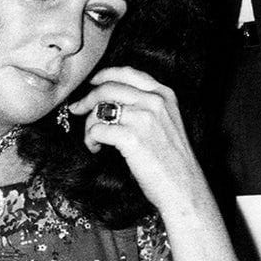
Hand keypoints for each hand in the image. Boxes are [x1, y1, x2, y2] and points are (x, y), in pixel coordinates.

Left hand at [66, 66, 205, 209]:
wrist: (183, 187)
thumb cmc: (172, 159)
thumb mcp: (166, 121)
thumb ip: (146, 104)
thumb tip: (110, 98)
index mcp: (164, 94)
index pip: (127, 72)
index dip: (103, 75)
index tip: (90, 83)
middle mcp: (155, 102)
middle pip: (107, 88)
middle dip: (87, 99)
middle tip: (77, 109)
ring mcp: (143, 118)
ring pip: (99, 110)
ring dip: (88, 125)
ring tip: (93, 139)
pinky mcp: (131, 138)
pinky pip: (96, 130)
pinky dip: (90, 140)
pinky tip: (96, 148)